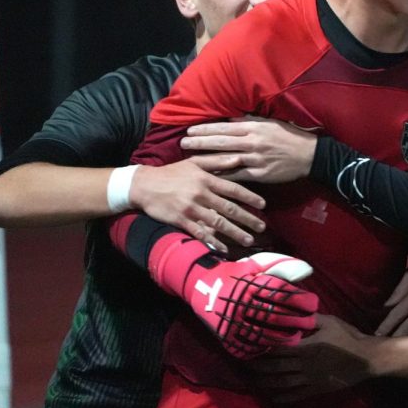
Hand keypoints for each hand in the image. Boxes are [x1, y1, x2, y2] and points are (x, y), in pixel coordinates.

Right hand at [130, 160, 265, 250]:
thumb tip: (238, 158)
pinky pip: (199, 233)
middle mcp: (201, 194)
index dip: (250, 197)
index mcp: (206, 179)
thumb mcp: (194, 162)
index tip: (263, 205)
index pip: (233, 189)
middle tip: (262, 227)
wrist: (144, 185)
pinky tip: (223, 248)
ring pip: (217, 222)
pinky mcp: (180, 220)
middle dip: (248, 219)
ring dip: (235, 232)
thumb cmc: (172, 173)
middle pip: (229, 208)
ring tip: (249, 240)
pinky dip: (212, 241)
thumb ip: (217, 161)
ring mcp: (191, 208)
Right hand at [149, 234, 318, 358]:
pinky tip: (274, 344)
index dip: (301, 300)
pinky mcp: (224, 335)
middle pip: (276, 316)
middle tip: (311, 322)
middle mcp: (241, 303)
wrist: (198, 284)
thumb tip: (306, 271)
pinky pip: (246, 346)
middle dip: (297, 320)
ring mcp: (232, 321)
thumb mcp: (253, 264)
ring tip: (298, 337)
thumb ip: (279, 266)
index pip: (282, 294)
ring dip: (284, 338)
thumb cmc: (233, 273)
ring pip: (263, 334)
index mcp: (250, 284)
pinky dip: (262, 347)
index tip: (314, 304)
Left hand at [181, 115, 316, 183]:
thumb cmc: (290, 136)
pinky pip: (237, 176)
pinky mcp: (260, 174)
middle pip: (221, 142)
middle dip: (200, 142)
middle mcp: (253, 142)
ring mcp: (256, 159)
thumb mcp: (271, 123)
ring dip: (207, 160)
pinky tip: (210, 177)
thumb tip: (231, 120)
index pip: (224, 128)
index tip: (190, 130)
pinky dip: (223, 176)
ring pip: (226, 159)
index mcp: (255, 128)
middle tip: (182, 143)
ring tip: (191, 160)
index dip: (206, 129)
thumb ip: (250, 121)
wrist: (310, 155)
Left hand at [249, 314, 375, 402]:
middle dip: (259, 366)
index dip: (263, 348)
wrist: (365, 359)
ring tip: (254, 380)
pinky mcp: (315, 388)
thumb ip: (312, 318)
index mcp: (307, 347)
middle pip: (276, 366)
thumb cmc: (348, 337)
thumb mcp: (331, 322)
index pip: (279, 348)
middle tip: (245, 365)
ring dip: (266, 381)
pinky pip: (295, 394)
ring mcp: (309, 379)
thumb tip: (295, 311)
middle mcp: (304, 364)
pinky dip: (283, 396)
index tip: (250, 346)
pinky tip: (273, 396)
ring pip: (282, 381)